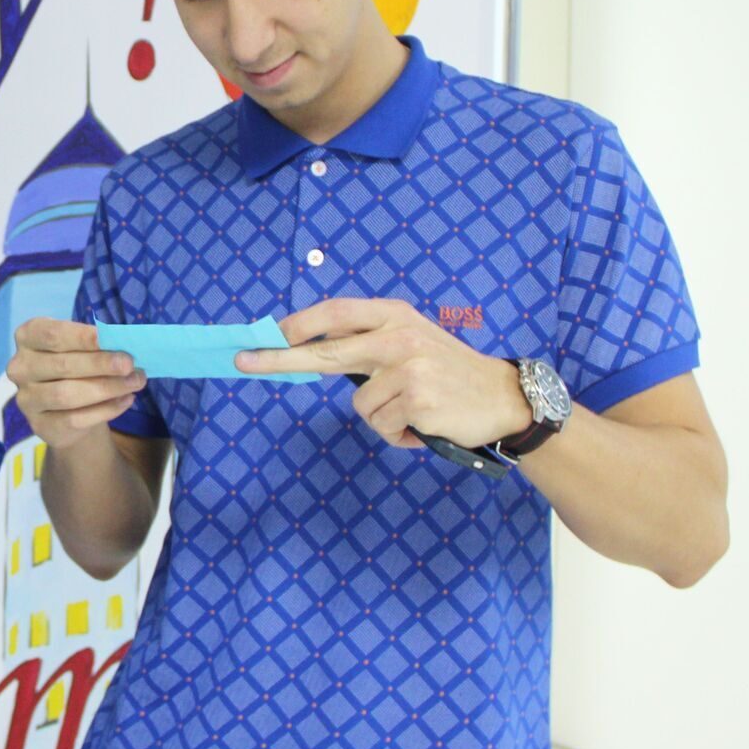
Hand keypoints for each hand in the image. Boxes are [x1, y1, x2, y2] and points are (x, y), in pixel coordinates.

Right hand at [7, 317, 146, 452]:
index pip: (52, 334)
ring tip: (135, 382)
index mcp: (27, 337)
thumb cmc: (76, 366)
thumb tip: (124, 343)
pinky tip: (126, 400)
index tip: (113, 338)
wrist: (66, 409)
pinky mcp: (40, 425)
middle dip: (100, 364)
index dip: (83, 337)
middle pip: (62, 365)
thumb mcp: (82, 348)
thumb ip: (97, 344)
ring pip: (68, 395)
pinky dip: (105, 410)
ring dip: (107, 388)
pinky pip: (75, 419)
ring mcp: (26, 399)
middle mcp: (20, 367)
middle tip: (130, 364)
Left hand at [236, 298, 531, 448]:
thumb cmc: (448, 370)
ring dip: (382, 417)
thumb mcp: (411, 339)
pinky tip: (424, 424)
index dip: (298, 324)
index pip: (335, 314)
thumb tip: (310, 349)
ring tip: (415, 410)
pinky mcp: (418, 401)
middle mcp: (400, 336)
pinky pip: (383, 425)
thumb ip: (367, 342)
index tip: (265, 334)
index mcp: (395, 315)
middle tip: (243, 362)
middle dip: (278, 358)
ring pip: (361, 405)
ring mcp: (409, 369)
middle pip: (325, 352)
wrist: (504, 398)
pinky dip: (399, 434)